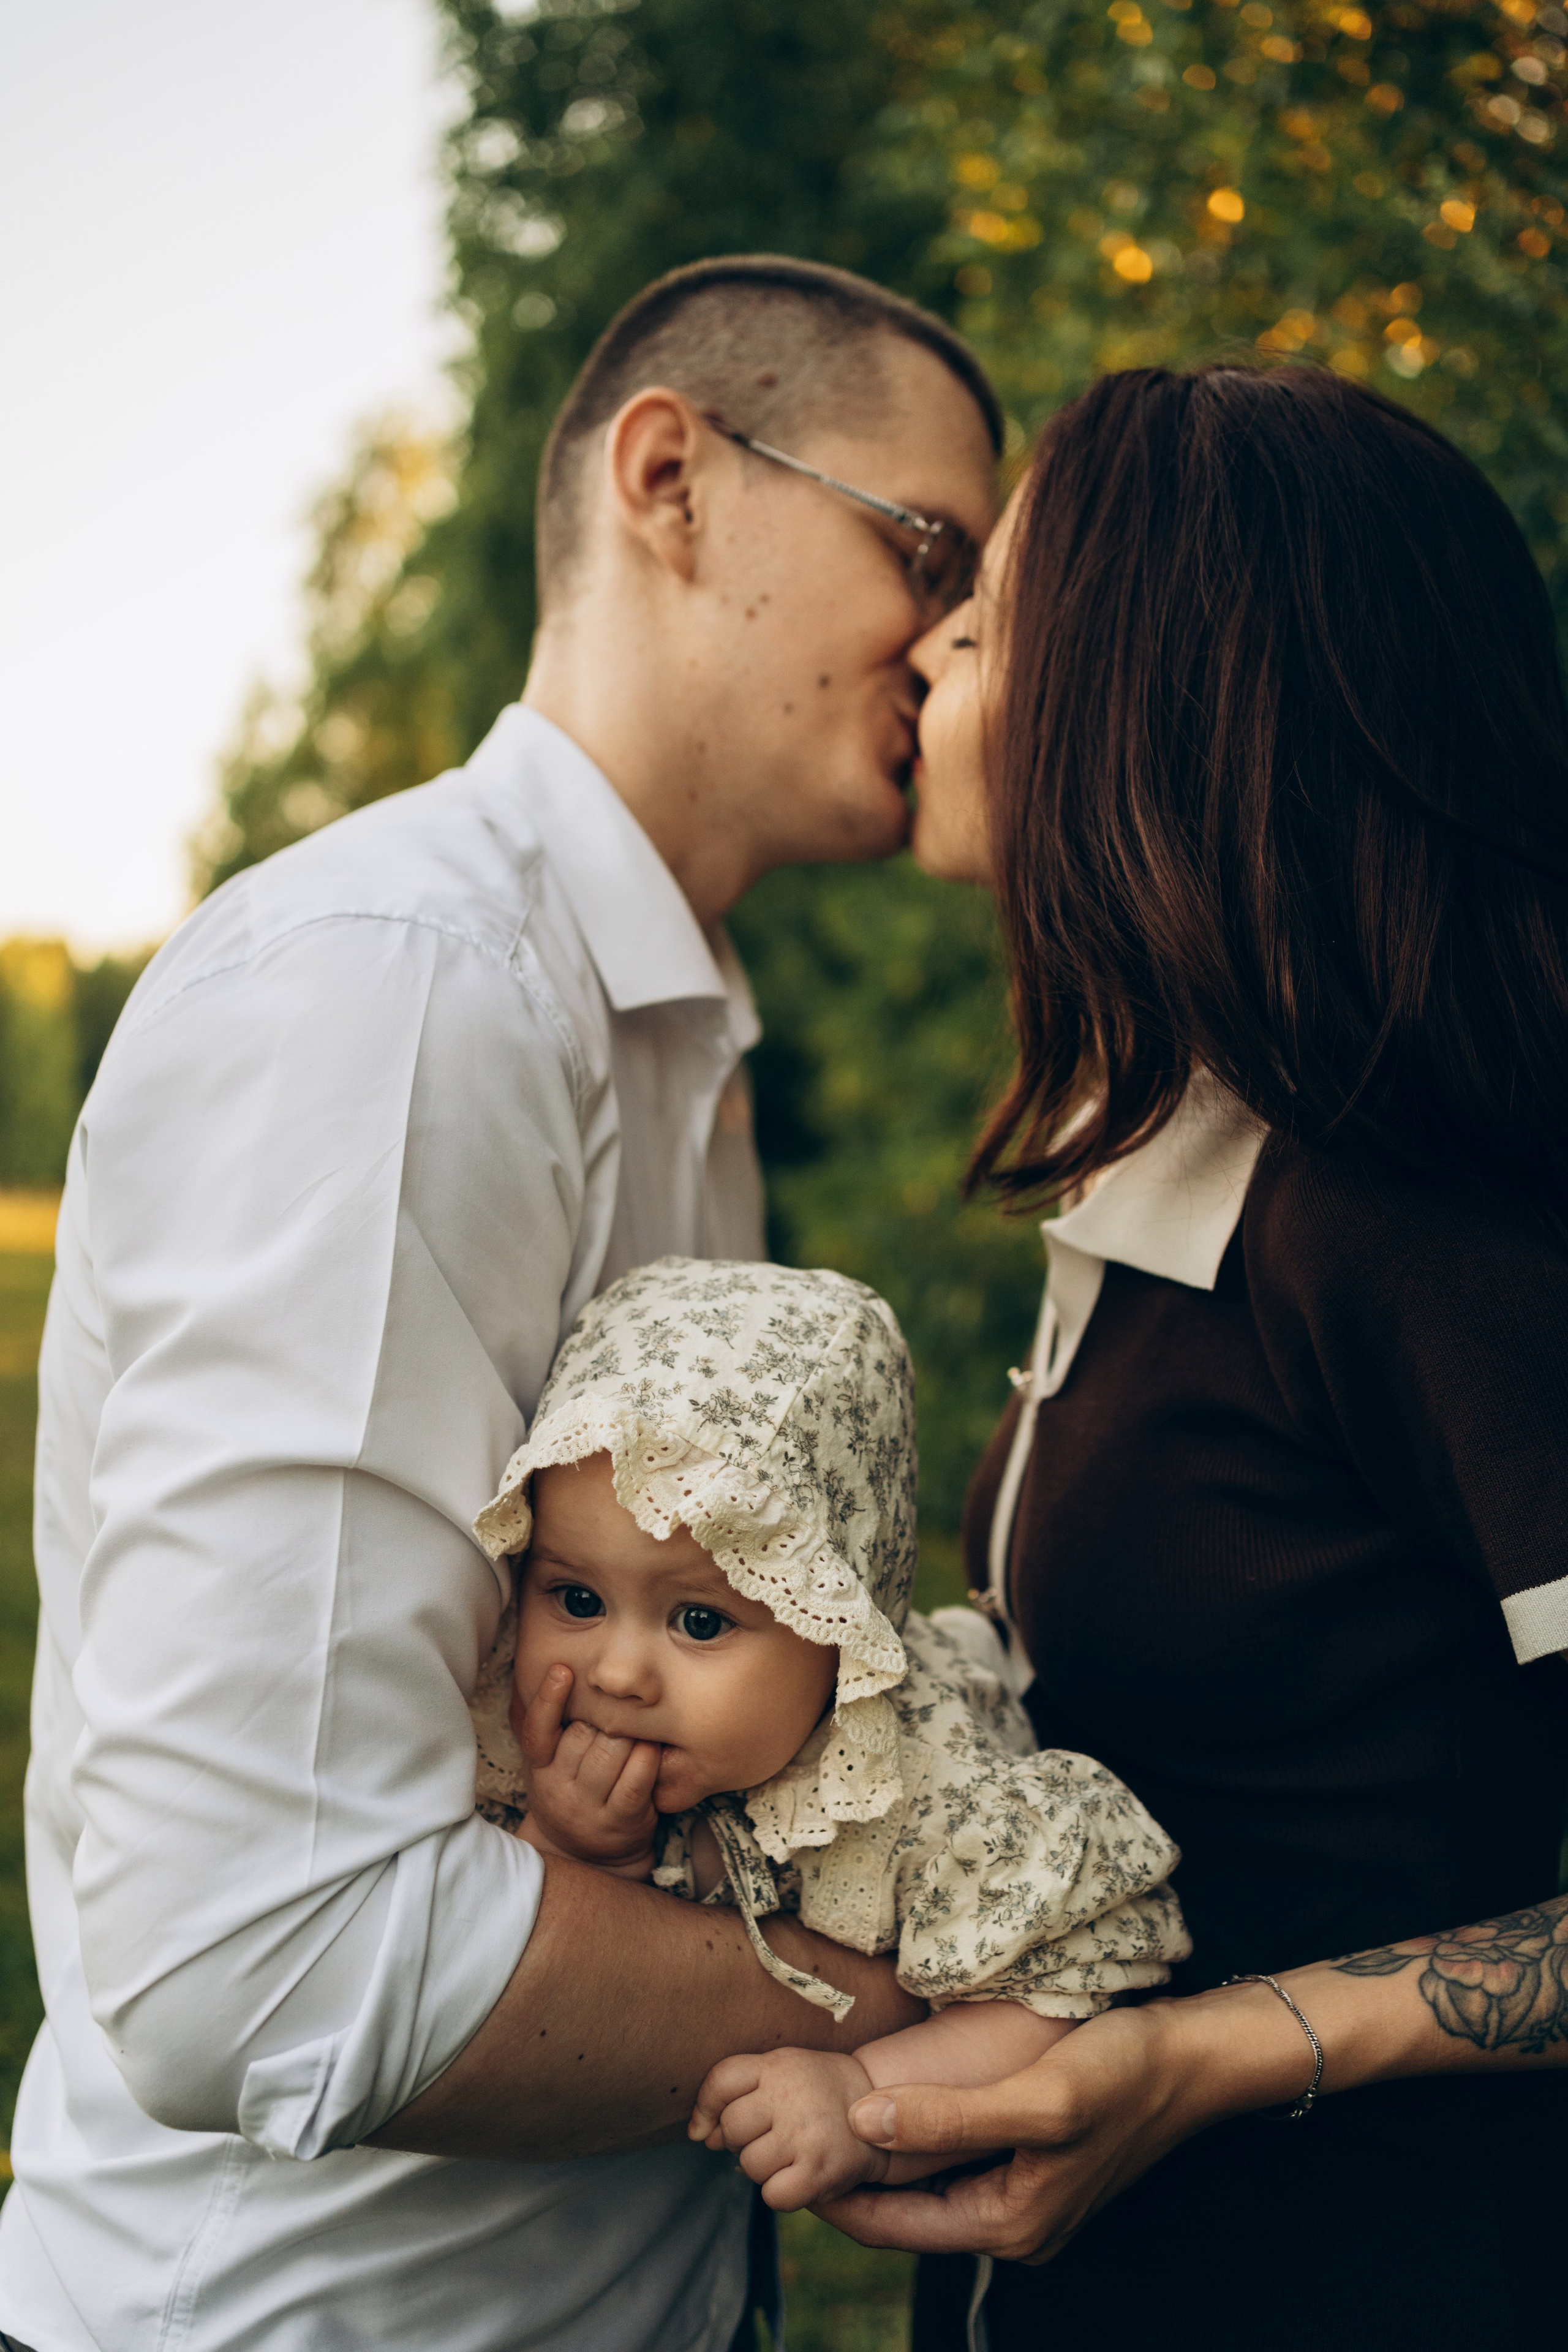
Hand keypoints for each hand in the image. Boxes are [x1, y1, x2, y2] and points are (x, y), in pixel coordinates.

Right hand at [513, 1663, 661, 1878]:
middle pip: (584, 1734)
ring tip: (640, 1729)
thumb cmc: (571, 1791)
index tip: (562, 1669)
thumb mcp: (549, 1765)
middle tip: (621, 1713)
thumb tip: (555, 1670)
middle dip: (606, 1717)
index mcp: (539, 1768)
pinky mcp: (620, 1821)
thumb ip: (550, 1727)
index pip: (537, 1731)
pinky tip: (654, 1748)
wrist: (586, 1857)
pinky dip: (649, 1756)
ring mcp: (589, 1808)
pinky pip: (637, 1777)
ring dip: (631, 1734)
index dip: (548, 1699)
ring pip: (612, 1752)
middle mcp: (558, 1788)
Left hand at [689, 2048, 890, 2210]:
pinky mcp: (819, 2170)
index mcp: (778, 2064)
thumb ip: (736, 2093)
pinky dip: (781, 2193)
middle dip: (742, 2141)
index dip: (705, 2107)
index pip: (721, 2081)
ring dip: (764, 2168)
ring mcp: (805, 2132)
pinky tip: (800, 2176)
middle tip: (772, 2136)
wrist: (881, 2108)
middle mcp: (791, 2094)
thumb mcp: (781, 2073)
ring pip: (749, 2165)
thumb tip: (700, 2135)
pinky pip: (772, 2195)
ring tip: (791, 2153)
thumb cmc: (818, 2094)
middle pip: (730, 2129)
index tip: (706, 2126)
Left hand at [817, 1985, 1316, 2262]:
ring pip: (931, 2186)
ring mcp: (1029, 2197)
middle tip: (793, 2133)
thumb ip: (949, 2116)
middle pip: (908, 2212)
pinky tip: (896, 2100)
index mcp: (1009, 2226)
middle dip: (851, 2178)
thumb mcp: (1035, 2096)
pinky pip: (959, 2162)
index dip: (833, 2195)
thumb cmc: (1121, 2075)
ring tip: (828, 2115)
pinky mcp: (1038, 2164)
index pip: (893, 2227)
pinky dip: (921, 2139)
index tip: (780, 2159)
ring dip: (883, 2157)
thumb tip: (863, 2124)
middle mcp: (1016, 2225)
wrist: (1193, 2060)